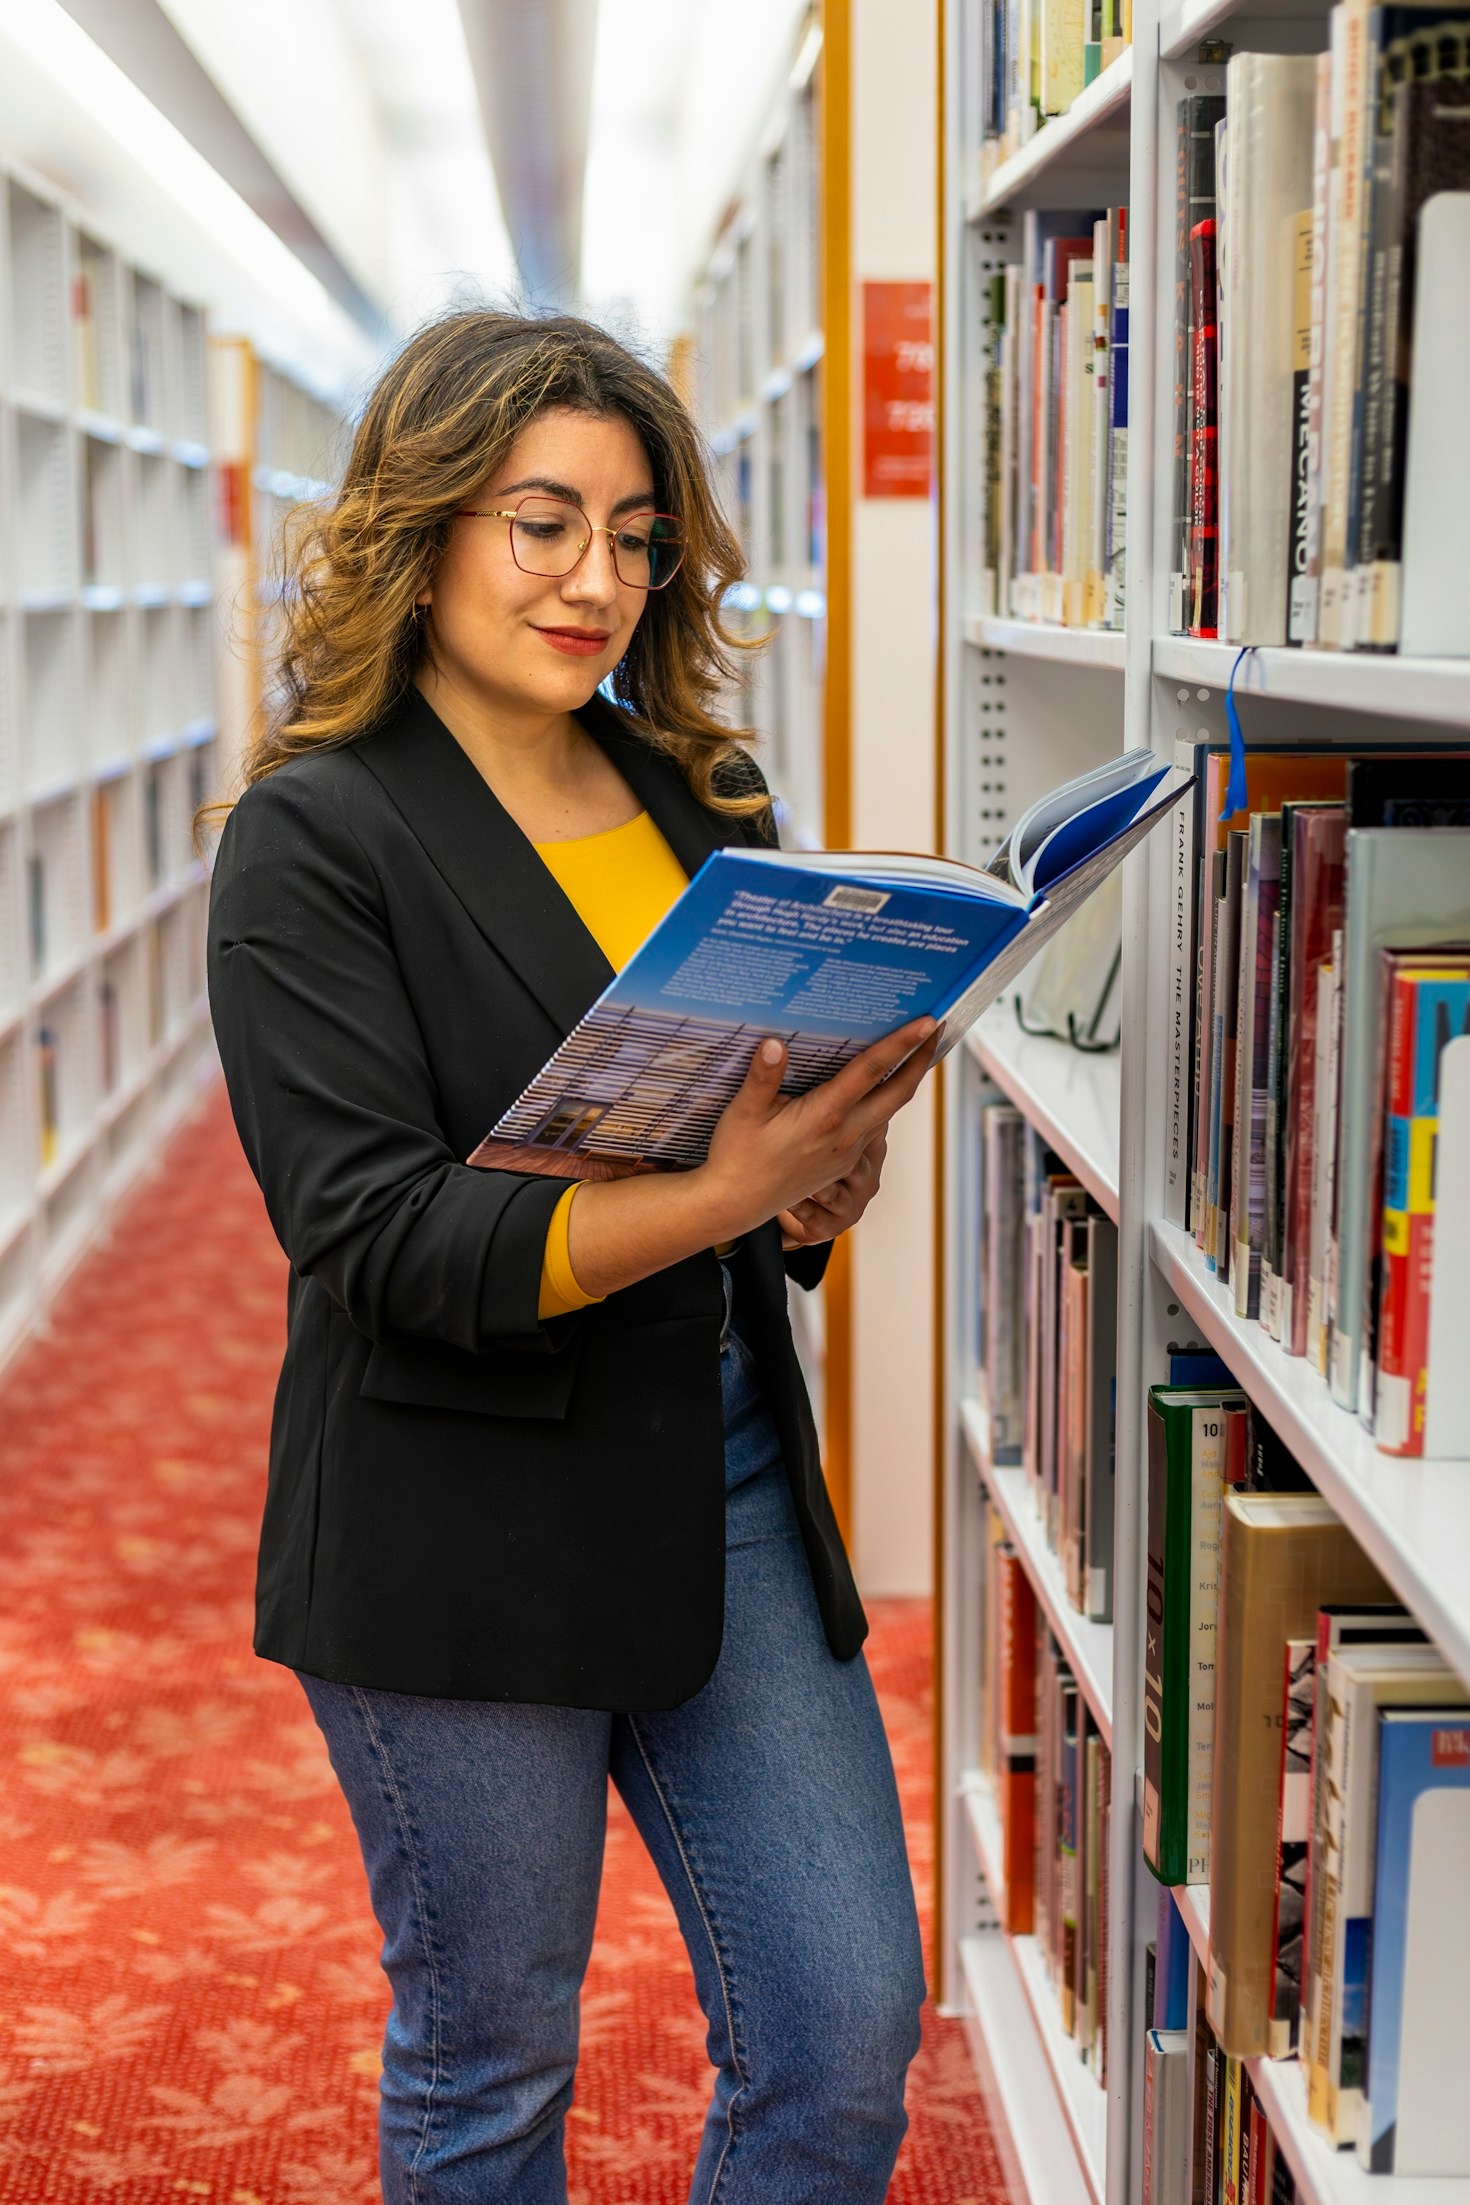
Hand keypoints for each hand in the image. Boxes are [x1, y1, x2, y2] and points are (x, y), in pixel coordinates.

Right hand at [698, 1015, 939, 1244]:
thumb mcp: (743, 1112)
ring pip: (888, 1111)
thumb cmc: (737, 1157)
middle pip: (898, 1093)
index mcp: (824, 1117)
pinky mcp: (843, 1164)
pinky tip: (880, 1090)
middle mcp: (844, 1136)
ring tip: (915, 1053)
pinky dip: (885, 1103)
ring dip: (906, 1082)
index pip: (872, 1071)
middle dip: (921, 1060)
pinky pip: (873, 1127)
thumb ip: (762, 1077)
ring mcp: (847, 1153)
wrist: (736, 1204)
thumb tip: (774, 1043)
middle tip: (935, 1030)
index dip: (902, 1044)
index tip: (927, 1023)